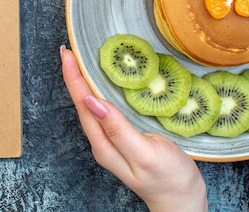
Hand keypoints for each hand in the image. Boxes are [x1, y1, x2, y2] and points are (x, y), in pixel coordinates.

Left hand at [60, 46, 207, 211]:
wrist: (182, 198)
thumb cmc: (168, 178)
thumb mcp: (144, 153)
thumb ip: (118, 129)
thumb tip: (93, 102)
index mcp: (103, 143)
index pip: (82, 104)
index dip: (73, 78)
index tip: (67, 53)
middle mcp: (103, 140)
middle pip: (83, 103)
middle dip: (74, 76)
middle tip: (68, 50)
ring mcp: (113, 139)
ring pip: (93, 105)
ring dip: (84, 82)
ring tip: (78, 60)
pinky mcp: (125, 136)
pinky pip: (107, 109)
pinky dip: (101, 91)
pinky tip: (103, 82)